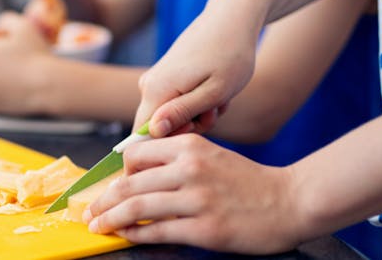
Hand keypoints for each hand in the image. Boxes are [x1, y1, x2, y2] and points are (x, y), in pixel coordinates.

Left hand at [84, 134, 303, 253]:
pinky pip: (158, 231)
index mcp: (189, 146)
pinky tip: (126, 236)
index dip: (117, 173)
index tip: (109, 187)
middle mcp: (190, 168)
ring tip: (98, 226)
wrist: (291, 200)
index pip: (135, 154)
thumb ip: (176, 160)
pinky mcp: (205, 228)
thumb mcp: (211, 155)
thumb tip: (136, 174)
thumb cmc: (248, 181)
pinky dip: (136, 234)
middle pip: (129, 183)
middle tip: (90, 212)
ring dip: (111, 219)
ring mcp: (197, 199)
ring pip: (137, 207)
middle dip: (103, 200)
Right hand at [133, 0, 263, 136]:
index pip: (143, 136)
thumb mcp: (214, 92)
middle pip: (161, 127)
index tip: (199, 129)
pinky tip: (215, 89)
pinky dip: (199, 102)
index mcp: (155, 90)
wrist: (231, 18)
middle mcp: (148, 85)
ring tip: (220, 97)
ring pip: (172, 115)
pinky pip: (177, 102)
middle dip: (191, 126)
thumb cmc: (230, 54)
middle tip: (217, 109)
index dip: (169, 143)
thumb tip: (154, 131)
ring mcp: (155, 79)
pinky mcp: (165, 75)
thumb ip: (182, 113)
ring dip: (199, 113)